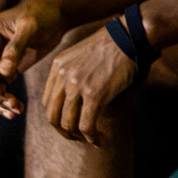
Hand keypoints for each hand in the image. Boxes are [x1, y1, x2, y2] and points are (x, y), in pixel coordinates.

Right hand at [0, 0, 66, 118]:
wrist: (59, 14)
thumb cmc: (44, 14)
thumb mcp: (31, 27)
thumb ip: (17, 47)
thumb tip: (3, 71)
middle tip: (11, 104)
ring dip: (0, 100)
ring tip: (15, 110)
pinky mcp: (7, 68)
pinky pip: (1, 87)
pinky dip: (6, 99)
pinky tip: (16, 109)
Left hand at [41, 22, 135, 145]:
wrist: (130, 37)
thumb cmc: (112, 45)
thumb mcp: (81, 54)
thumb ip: (71, 72)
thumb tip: (72, 99)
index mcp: (58, 66)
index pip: (47, 101)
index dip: (56, 117)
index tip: (68, 123)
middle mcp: (63, 76)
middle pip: (53, 115)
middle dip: (63, 131)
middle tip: (76, 137)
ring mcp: (77, 86)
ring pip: (68, 123)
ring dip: (78, 136)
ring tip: (90, 139)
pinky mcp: (94, 95)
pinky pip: (86, 125)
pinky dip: (91, 136)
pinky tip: (99, 140)